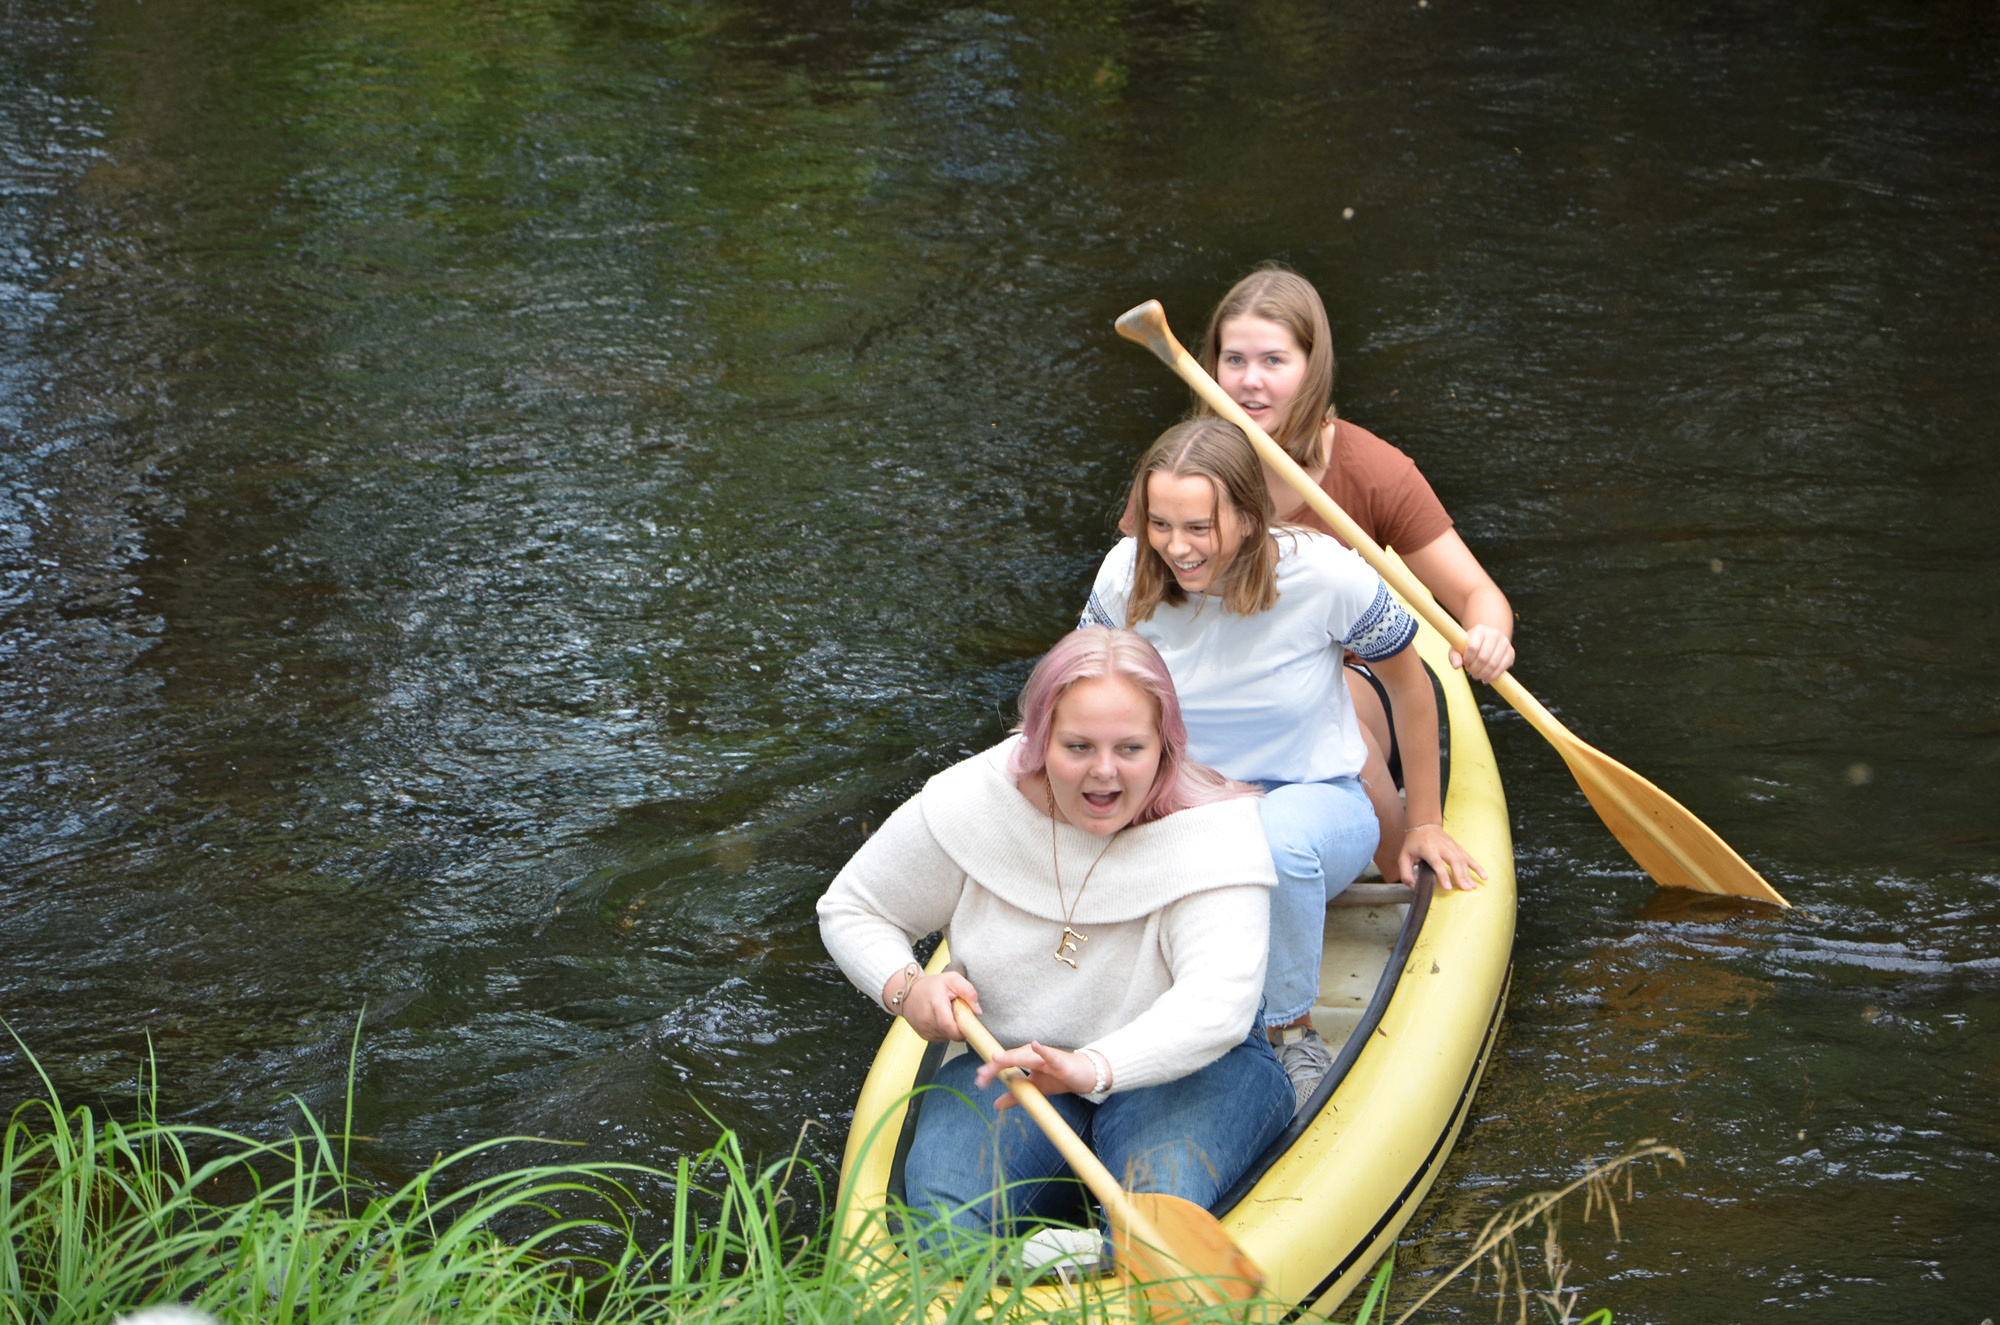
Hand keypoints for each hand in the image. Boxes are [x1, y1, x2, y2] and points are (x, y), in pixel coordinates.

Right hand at [897, 970, 981, 1042]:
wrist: (909, 993)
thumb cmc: (931, 986)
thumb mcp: (952, 979)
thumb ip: (968, 991)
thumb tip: (977, 1010)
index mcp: (936, 1004)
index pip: (948, 1024)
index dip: (961, 1030)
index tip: (970, 1026)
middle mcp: (928, 1020)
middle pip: (951, 1032)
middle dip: (960, 1027)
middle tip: (959, 1014)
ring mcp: (925, 1030)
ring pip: (948, 1037)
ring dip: (953, 1029)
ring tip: (948, 1014)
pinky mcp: (925, 1036)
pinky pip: (942, 1038)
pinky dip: (946, 1031)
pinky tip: (942, 1019)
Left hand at [977, 1041, 1099, 1108]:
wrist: (1084, 1075)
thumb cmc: (1059, 1077)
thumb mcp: (1035, 1088)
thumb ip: (1016, 1095)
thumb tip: (995, 1105)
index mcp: (1026, 1060)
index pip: (1005, 1064)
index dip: (991, 1071)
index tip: (979, 1081)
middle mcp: (1033, 1055)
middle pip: (1011, 1058)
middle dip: (996, 1066)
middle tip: (981, 1075)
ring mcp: (1046, 1057)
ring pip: (1026, 1055)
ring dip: (1011, 1057)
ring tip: (997, 1059)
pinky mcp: (1060, 1062)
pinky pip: (1050, 1055)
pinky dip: (1042, 1050)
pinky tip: (1035, 1046)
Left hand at [1397, 822, 1487, 891]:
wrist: (1424, 825)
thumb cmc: (1414, 843)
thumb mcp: (1404, 857)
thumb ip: (1406, 873)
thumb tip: (1414, 887)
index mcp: (1429, 849)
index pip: (1437, 864)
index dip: (1443, 876)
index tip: (1449, 888)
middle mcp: (1442, 847)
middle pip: (1454, 861)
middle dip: (1460, 876)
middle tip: (1465, 889)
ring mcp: (1452, 846)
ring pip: (1462, 860)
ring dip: (1469, 874)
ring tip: (1472, 886)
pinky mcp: (1458, 847)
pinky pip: (1469, 857)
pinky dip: (1477, 867)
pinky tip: (1484, 876)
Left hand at [1449, 624, 1514, 683]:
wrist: (1488, 639)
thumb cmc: (1470, 644)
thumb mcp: (1459, 647)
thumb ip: (1454, 656)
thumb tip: (1456, 666)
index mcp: (1479, 630)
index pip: (1473, 646)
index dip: (1468, 659)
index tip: (1465, 663)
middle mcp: (1494, 634)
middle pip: (1483, 657)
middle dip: (1474, 669)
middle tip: (1471, 671)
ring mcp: (1504, 642)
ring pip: (1493, 664)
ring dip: (1483, 674)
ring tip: (1477, 675)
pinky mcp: (1511, 652)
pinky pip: (1502, 668)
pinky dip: (1493, 676)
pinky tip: (1486, 678)